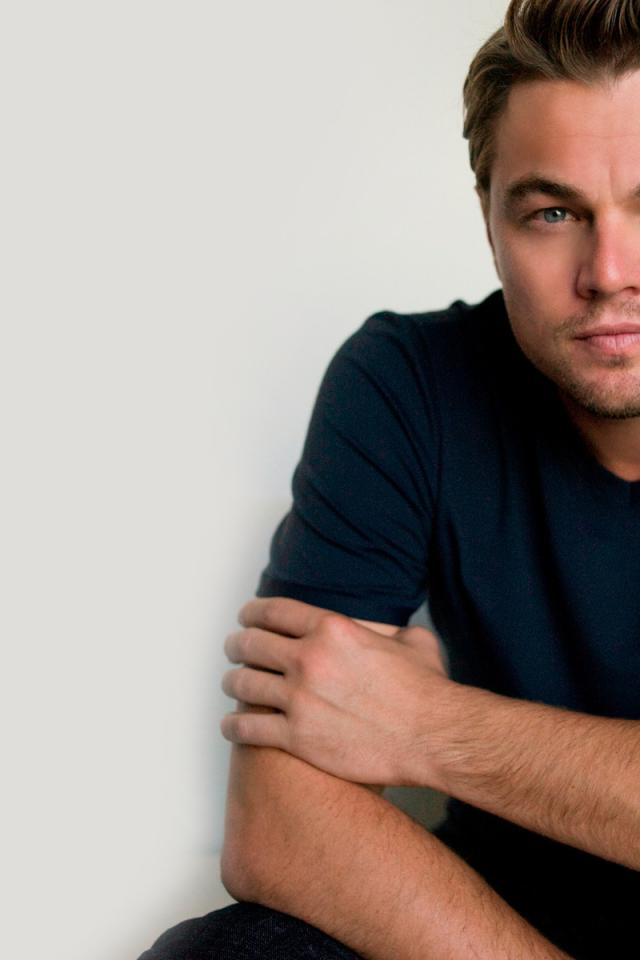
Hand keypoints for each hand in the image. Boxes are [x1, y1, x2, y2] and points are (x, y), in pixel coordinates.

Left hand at [220, 597, 453, 786]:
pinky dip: (234, 725)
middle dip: (237, 644)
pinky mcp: (298, 737)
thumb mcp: (410, 639)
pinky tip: (232, 725)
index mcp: (332, 628)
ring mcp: (300, 699)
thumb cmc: (427, 690)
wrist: (434, 737)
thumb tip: (378, 629)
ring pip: (244, 684)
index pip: (273, 611)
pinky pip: (248, 728)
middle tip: (234, 648)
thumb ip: (383, 628)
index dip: (253, 613)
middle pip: (250, 643)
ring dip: (233, 682)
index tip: (247, 617)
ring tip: (233, 684)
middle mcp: (309, 658)